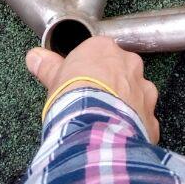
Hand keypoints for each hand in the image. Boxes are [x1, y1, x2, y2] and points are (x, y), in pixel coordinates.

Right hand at [25, 36, 160, 142]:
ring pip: (136, 94)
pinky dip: (133, 126)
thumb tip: (34, 56)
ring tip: (106, 119)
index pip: (100, 52)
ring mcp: (144, 91)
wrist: (93, 127)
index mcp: (105, 50)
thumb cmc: (74, 96)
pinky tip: (117, 134)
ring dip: (125, 104)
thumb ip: (47, 65)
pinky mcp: (150, 118)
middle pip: (122, 70)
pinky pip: (143, 120)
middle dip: (111, 83)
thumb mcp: (54, 78)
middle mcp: (130, 66)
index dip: (90, 67)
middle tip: (94, 99)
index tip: (81, 79)